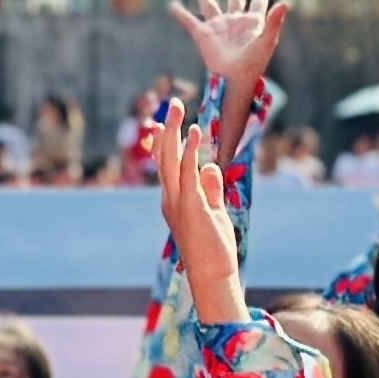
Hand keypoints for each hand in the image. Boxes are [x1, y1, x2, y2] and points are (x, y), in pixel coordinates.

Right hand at [150, 104, 252, 324]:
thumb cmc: (213, 247)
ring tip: (178, 108)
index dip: (166, 141)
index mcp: (173, 200)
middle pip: (164, 156)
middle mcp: (170, 198)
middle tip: (173, 103)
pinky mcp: (192, 206)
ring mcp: (178, 202)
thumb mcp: (214, 212)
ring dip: (174, 131)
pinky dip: (189, 151)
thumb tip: (211, 166)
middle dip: (167, 128)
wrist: (212, 274)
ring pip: (171, 159)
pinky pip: (188, 173)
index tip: (168, 121)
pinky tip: (193, 132)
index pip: (167, 165)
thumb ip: (211, 189)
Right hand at [167, 0, 287, 94]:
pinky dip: (180, 12)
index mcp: (252, 22)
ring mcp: (218, 27)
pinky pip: (189, 20)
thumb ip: (275, 21)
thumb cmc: (253, 63)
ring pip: (209, 5)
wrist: (233, 78)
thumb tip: (285, 2)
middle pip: (234, 0)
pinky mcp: (202, 34)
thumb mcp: (267, 41)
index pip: (258, 3)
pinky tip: (172, 4)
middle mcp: (234, 21)